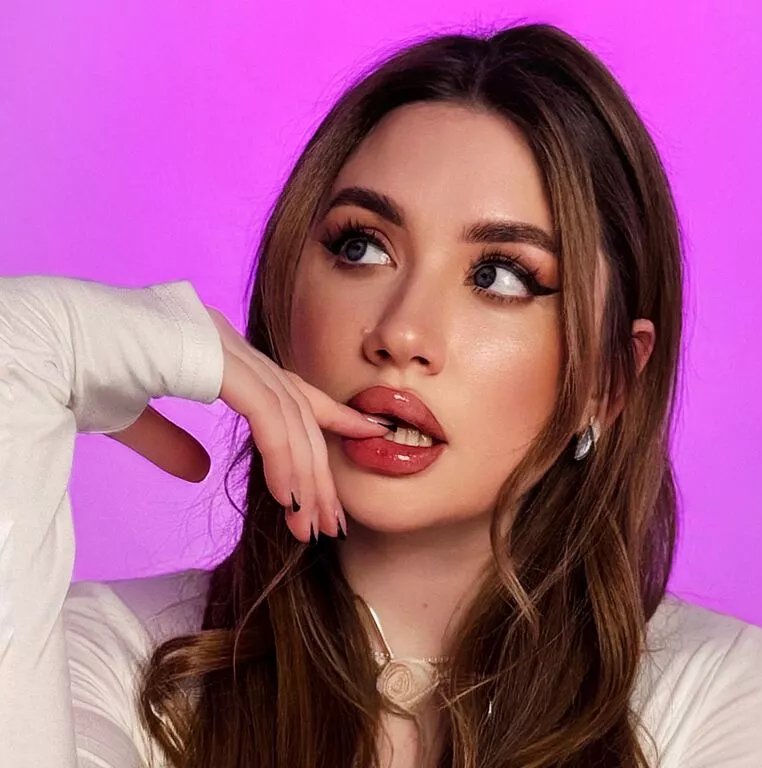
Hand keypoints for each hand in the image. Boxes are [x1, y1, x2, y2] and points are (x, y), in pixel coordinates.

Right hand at [106, 305, 387, 541]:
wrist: (42, 348)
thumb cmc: (78, 374)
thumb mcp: (134, 418)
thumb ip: (171, 442)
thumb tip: (199, 470)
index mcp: (218, 348)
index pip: (288, 387)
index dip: (328, 418)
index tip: (363, 443)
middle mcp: (230, 339)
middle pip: (297, 408)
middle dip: (319, 468)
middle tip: (329, 522)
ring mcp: (224, 342)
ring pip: (290, 415)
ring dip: (305, 475)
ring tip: (311, 526)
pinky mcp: (213, 355)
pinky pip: (268, 413)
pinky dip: (284, 457)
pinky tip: (289, 497)